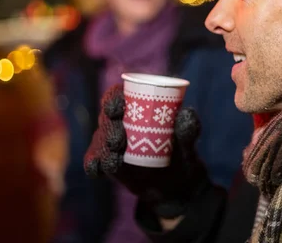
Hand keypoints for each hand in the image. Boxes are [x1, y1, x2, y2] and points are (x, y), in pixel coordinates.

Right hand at [84, 85, 208, 217]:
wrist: (176, 184)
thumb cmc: (182, 154)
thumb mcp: (188, 143)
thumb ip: (189, 129)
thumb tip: (185, 113)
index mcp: (137, 108)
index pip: (118, 95)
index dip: (113, 98)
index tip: (117, 109)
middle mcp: (120, 123)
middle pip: (105, 118)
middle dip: (108, 128)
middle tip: (118, 141)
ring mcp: (111, 144)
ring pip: (99, 140)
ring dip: (102, 149)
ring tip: (114, 162)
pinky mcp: (107, 164)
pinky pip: (93, 162)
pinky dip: (93, 165)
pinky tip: (98, 170)